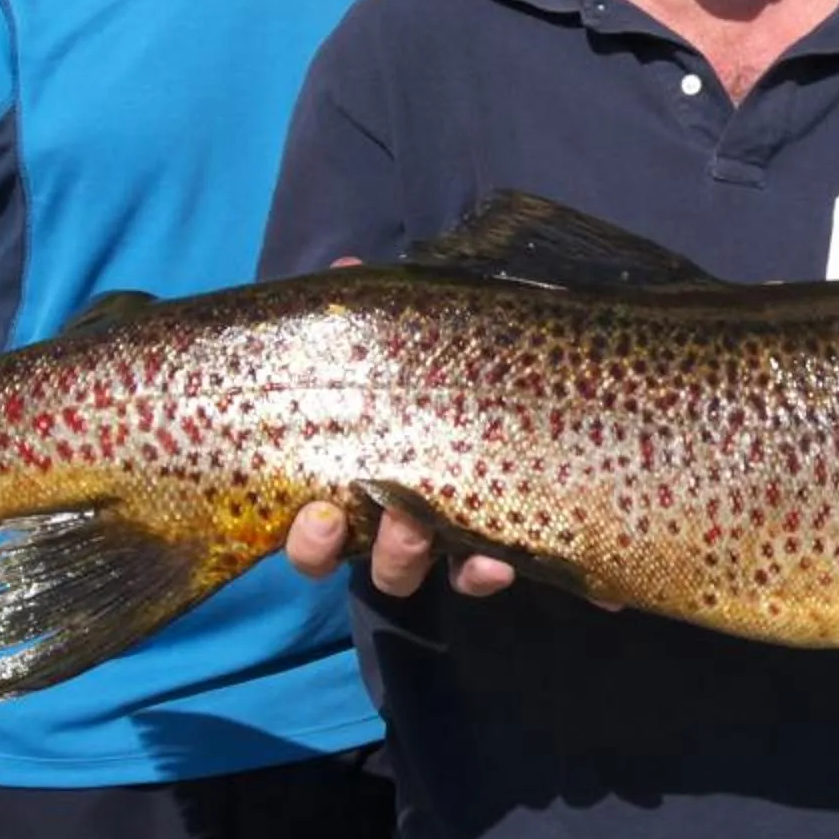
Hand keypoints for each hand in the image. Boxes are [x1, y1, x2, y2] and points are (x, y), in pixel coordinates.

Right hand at [277, 255, 519, 599]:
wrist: (527, 380)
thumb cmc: (438, 366)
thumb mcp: (406, 338)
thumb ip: (375, 314)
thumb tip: (348, 265)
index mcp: (361, 483)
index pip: (315, 537)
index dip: (311, 541)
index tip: (319, 514)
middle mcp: (397, 524)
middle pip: (365, 566)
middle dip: (355, 549)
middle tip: (360, 518)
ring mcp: (446, 539)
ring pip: (409, 573)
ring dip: (406, 558)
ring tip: (418, 528)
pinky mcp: (497, 543)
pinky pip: (484, 572)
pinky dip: (487, 572)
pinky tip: (500, 561)